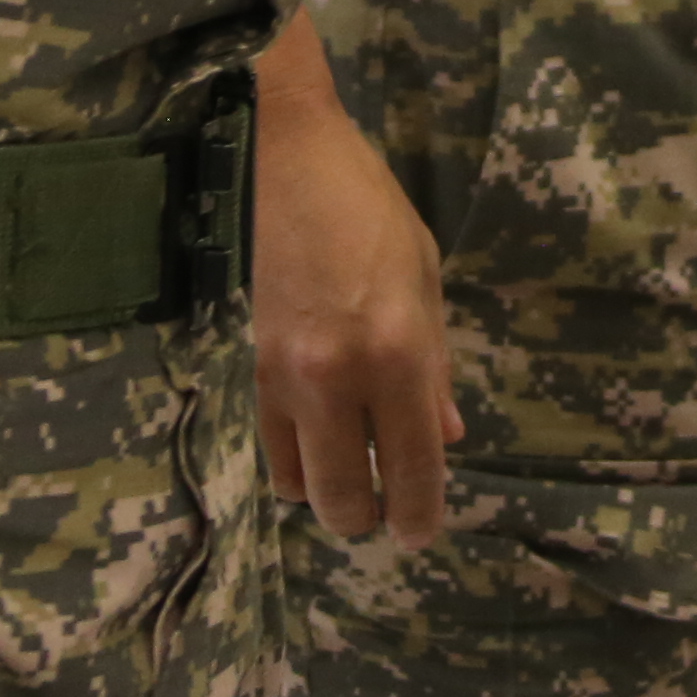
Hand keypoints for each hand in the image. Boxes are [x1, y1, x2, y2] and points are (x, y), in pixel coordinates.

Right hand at [250, 29, 454, 546]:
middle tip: (385, 511)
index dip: (418, 514)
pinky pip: (268, 447)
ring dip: (325, 494)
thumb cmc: (368, 209)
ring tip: (349, 473)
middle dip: (368, 519)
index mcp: (397, 351)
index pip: (411, 465)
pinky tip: (316, 441)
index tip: (420, 534)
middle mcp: (339, 377)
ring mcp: (286, 376)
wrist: (283, 161)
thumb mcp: (425, 280)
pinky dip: (294, 460)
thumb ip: (435, 367)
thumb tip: (446, 438)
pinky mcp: (249, 367)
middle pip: (345, 498)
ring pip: (298, 485)